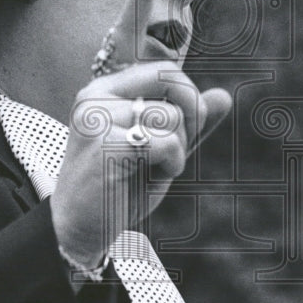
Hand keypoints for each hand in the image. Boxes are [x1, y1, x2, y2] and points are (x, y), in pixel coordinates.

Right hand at [51, 0, 230, 268]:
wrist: (78, 230)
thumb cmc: (116, 189)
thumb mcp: (157, 151)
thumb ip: (188, 124)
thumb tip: (224, 96)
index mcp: (104, 91)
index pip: (165, 72)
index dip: (187, 100)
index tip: (178, 134)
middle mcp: (97, 97)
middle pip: (174, 85)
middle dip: (188, 120)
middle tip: (170, 152)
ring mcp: (99, 118)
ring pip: (172, 117)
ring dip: (178, 150)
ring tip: (152, 169)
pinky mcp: (107, 142)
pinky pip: (166, 141)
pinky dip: (172, 162)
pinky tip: (151, 177)